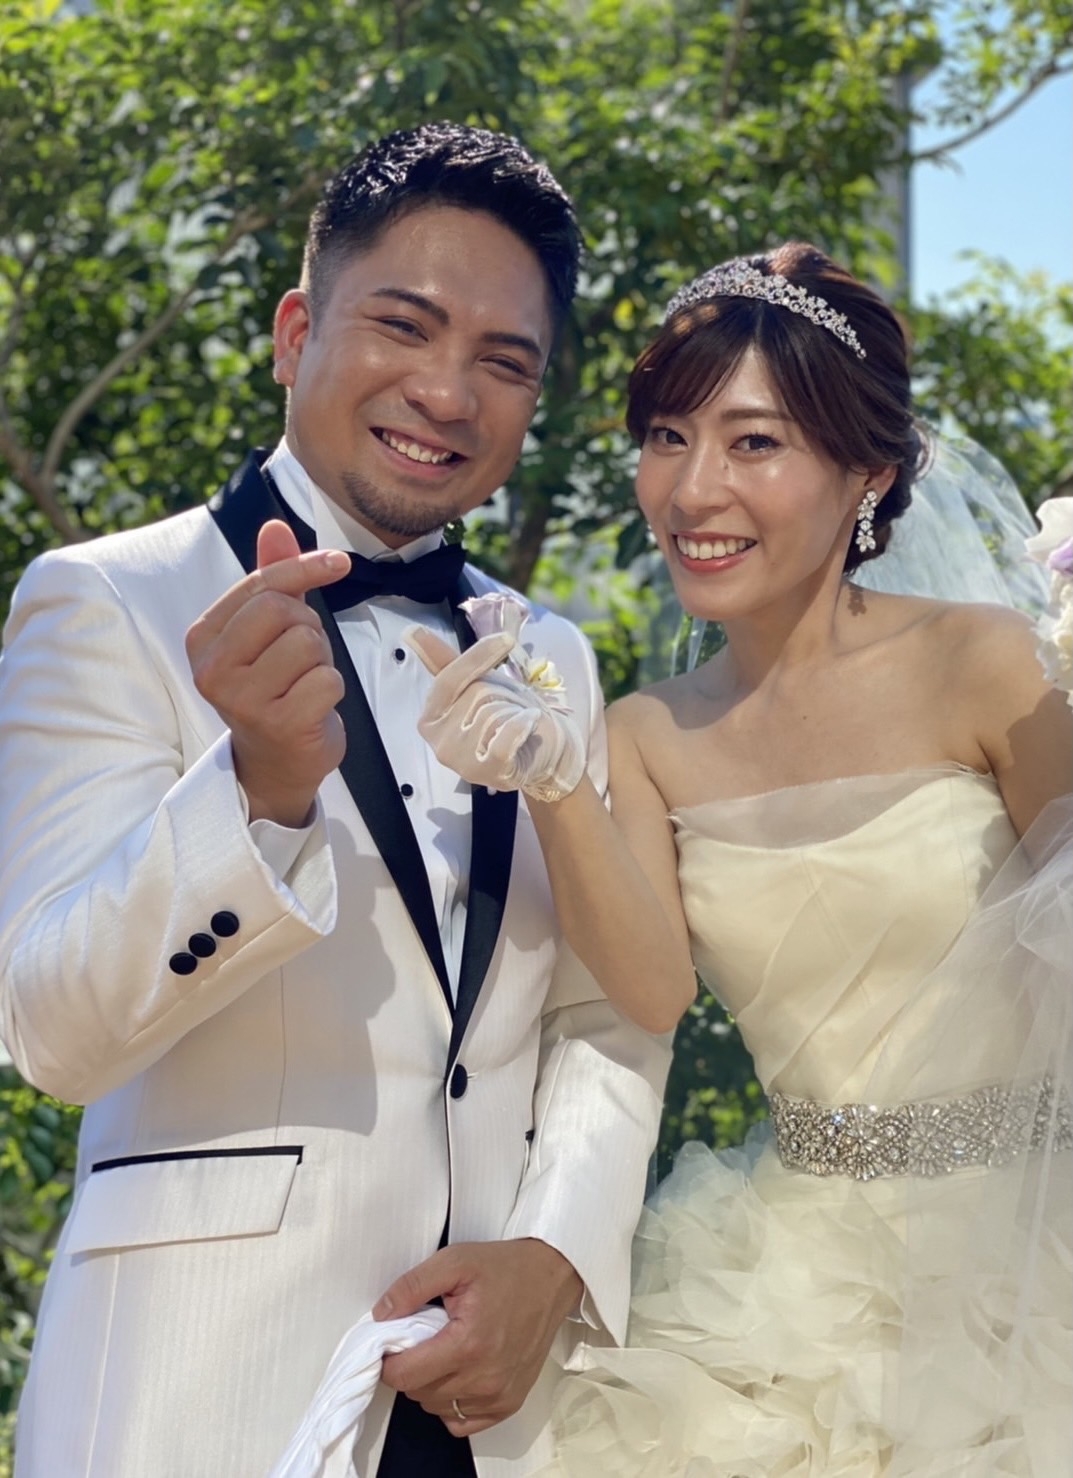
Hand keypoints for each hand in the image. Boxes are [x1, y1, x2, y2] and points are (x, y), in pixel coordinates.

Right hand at [186, 520, 349, 826]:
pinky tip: (313, 706)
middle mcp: (213, 669)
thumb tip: (276, 526)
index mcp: (203, 638)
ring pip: (308, 643)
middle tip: (302, 655)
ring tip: (304, 682)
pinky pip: (327, 680)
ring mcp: (243, 700)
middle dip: (308, 626)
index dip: (305, 567)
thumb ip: (272, 578)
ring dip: (321, 659)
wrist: (277, 761)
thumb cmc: (274, 687)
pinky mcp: (279, 724)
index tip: (339, 562)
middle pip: (283, 610)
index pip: (261, 585)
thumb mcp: (267, 630)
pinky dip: (332, 688)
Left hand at [373, 1239, 582, 1435]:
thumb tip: (381, 1315)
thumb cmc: (506, 1269)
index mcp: (468, 1344)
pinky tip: (458, 1373)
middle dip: (410, 1367)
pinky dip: (451, 1403)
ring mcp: (498, 1395)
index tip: (394, 1342)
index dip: (389, 1359)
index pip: (404, 1376)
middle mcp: (484, 1378)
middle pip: (417, 1393)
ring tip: (445, 1350)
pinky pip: (462, 1421)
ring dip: (430, 1384)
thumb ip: (412, 1286)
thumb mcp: (454, 1261)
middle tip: (423, 1338)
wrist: (551, 1278)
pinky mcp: (509, 1402)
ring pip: (436, 1407)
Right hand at [406, 628, 585, 802]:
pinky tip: (530, 723)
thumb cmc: (507, 716)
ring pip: (493, 714)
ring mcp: (462, 762)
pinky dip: (523, 724)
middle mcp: (439, 742)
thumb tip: (411, 631)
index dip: (477, 656)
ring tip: (520, 723)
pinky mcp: (489, 773)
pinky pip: (505, 737)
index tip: (506, 639)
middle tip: (512, 708)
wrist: (543, 751)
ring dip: (516, 711)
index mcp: (430, 718)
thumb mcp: (476, 683)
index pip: (448, 679)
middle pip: (475, 695)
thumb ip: (443, 661)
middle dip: (503, 694)